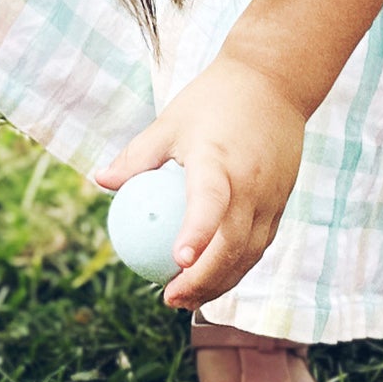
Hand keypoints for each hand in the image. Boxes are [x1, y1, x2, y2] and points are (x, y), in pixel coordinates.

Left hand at [96, 55, 305, 311]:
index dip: (196, 234)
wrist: (275, 82)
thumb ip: (137, 156)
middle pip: (232, 246)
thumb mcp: (169, 121)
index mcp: (219, 161)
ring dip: (221, 282)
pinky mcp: (282, 203)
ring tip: (187, 299)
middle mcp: (251, 184)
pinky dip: (237, 265)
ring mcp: (271, 197)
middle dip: (202, 281)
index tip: (176, 262)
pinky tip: (213, 277)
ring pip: (249, 254)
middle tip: (169, 298)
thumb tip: (100, 181)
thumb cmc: (213, 100)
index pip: (210, 204)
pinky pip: (258, 245)